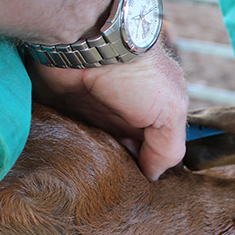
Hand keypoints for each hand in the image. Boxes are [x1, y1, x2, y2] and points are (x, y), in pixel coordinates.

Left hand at [28, 43, 188, 180]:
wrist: (86, 40)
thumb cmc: (136, 72)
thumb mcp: (170, 111)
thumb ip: (168, 149)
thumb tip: (154, 177)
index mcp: (154, 112)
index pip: (155, 151)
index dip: (149, 171)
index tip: (141, 192)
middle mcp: (124, 113)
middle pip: (124, 155)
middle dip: (120, 173)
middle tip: (114, 194)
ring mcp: (93, 113)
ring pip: (95, 154)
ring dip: (93, 168)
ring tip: (90, 188)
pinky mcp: (64, 112)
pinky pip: (66, 142)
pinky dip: (67, 156)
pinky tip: (69, 171)